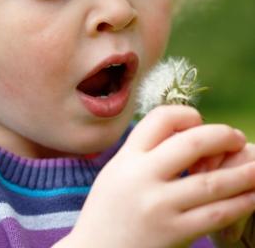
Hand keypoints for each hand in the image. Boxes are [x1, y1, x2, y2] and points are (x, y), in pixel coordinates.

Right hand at [67, 106, 254, 247]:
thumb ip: (144, 152)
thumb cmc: (108, 210)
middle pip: (192, 143)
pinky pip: (214, 214)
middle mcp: (142, 176)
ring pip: (212, 182)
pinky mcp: (173, 234)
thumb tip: (184, 133)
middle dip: (222, 136)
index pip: (161, 119)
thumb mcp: (117, 171)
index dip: (186, 115)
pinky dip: (238, 202)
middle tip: (238, 138)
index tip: (199, 123)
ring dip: (242, 172)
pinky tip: (251, 196)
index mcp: (127, 157)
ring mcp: (159, 206)